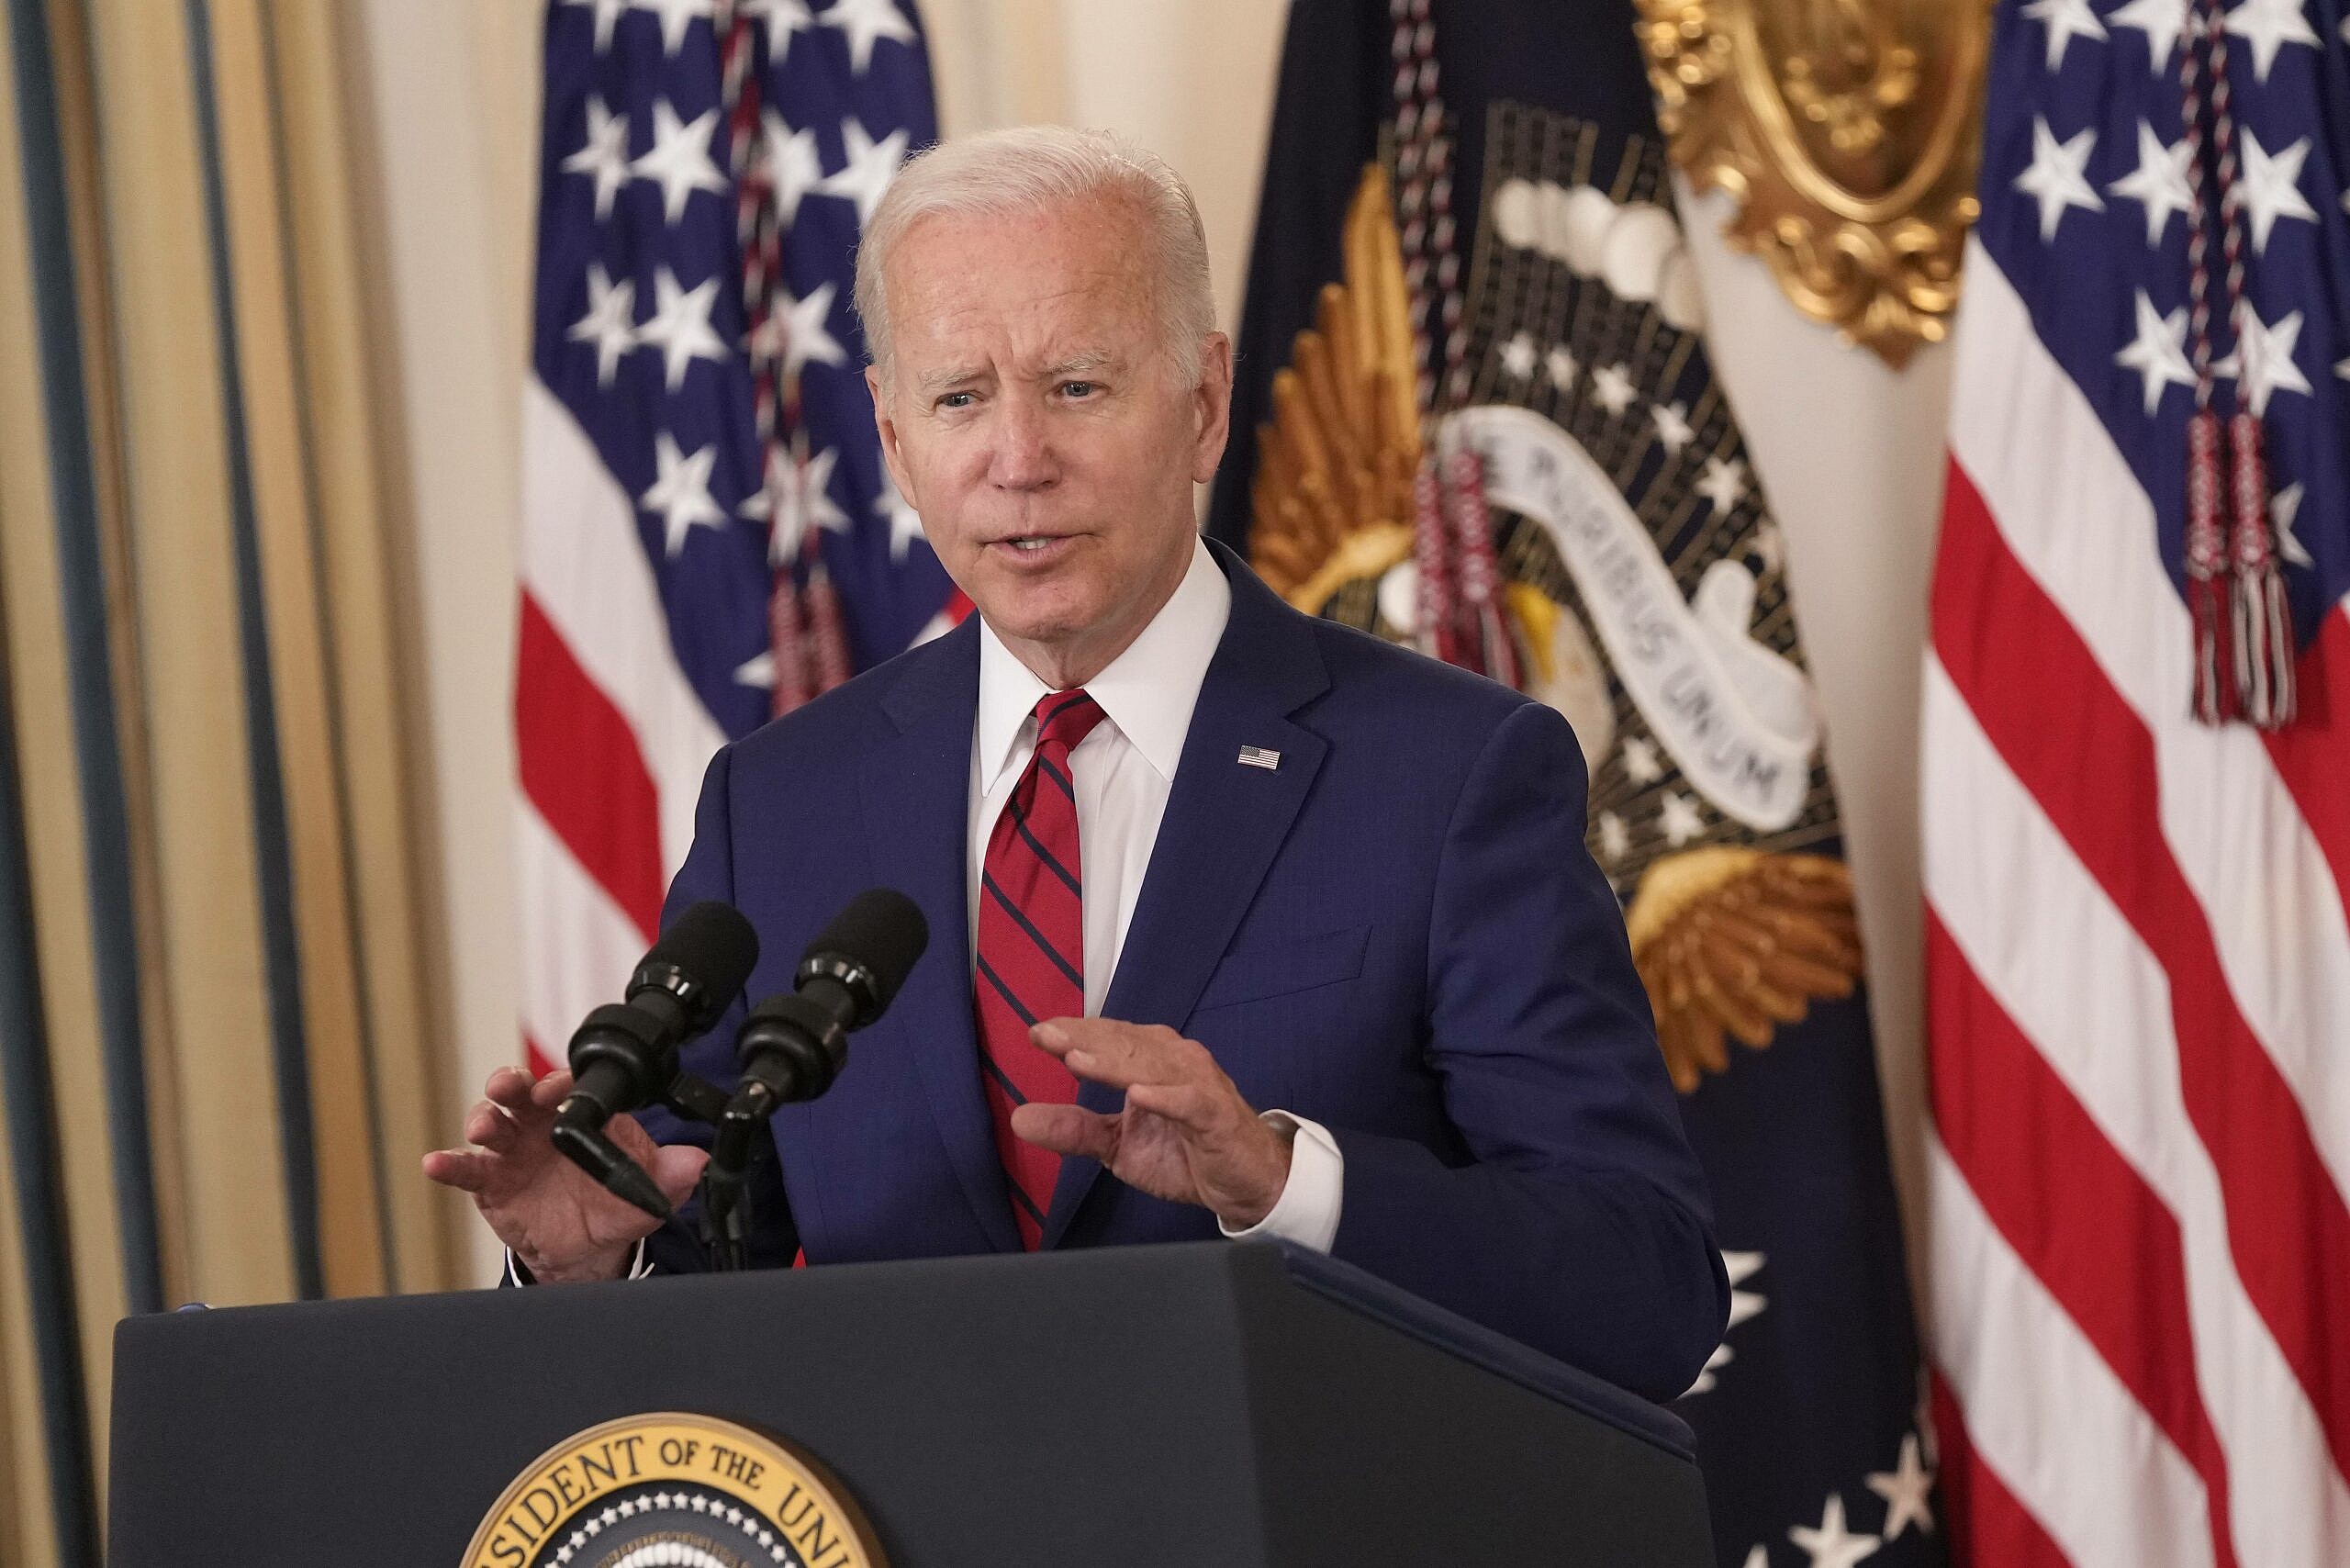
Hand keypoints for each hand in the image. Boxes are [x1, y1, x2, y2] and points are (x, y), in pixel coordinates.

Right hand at [421, 1066, 707, 1282]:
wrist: (588, 1246)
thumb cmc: (615, 1202)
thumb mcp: (650, 1189)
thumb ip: (674, 1173)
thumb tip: (700, 1161)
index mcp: (582, 1114)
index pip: (568, 1085)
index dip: (561, 1082)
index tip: (559, 1088)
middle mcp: (542, 1124)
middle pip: (519, 1091)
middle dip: (511, 1082)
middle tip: (511, 1087)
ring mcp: (513, 1150)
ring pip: (490, 1121)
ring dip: (483, 1117)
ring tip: (483, 1127)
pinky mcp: (490, 1181)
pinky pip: (466, 1169)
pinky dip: (449, 1164)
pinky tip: (435, 1163)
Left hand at [1011, 1019, 1293, 1229]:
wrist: (1247, 1182)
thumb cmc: (1186, 1153)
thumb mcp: (1118, 1146)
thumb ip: (1074, 1130)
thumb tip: (1018, 1118)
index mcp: (1150, 1060)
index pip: (1107, 1040)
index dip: (1073, 1033)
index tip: (1036, 1033)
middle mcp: (1174, 1061)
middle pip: (1124, 1045)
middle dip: (1084, 1039)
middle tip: (1046, 1036)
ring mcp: (1197, 1085)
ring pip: (1151, 1067)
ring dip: (1114, 1064)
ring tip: (1076, 1060)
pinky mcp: (1216, 1115)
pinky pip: (1188, 1102)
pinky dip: (1164, 1098)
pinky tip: (1137, 1096)